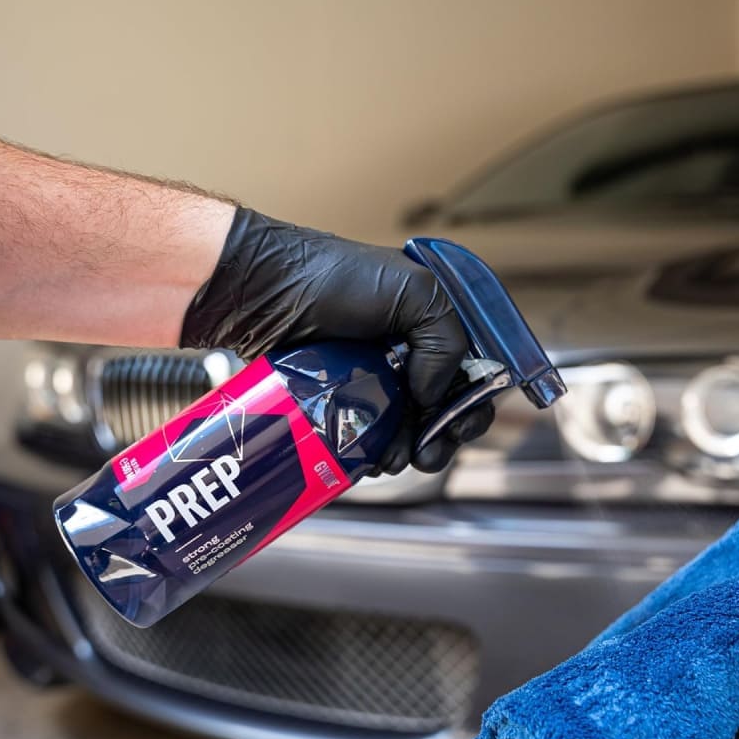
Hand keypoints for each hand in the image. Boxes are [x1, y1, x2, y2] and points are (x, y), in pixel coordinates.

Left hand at [179, 207, 493, 473]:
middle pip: (444, 411)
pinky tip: (370, 460)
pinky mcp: (343, 402)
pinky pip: (369, 438)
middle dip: (441, 438)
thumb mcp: (413, 291)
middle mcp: (410, 355)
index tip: (457, 428)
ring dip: (407, 452)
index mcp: (433, 327)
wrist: (264, 293)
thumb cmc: (334, 278)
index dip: (473, 407)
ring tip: (393, 459)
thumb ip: (446, 340)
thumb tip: (434, 396)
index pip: (473, 376)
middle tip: (427, 453)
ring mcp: (376, 380)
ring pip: (407, 431)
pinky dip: (374, 454)